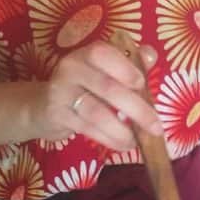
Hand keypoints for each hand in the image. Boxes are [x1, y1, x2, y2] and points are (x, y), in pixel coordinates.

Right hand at [40, 41, 161, 149]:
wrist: (43, 105)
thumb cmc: (83, 86)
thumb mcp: (103, 70)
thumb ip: (129, 62)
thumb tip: (150, 55)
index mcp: (86, 54)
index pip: (103, 54)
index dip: (125, 68)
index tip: (142, 84)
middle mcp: (71, 69)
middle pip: (107, 87)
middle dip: (136, 109)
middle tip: (156, 127)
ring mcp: (62, 92)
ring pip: (96, 112)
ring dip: (122, 130)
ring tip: (139, 141)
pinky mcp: (57, 115)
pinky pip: (87, 128)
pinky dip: (109, 139)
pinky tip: (123, 145)